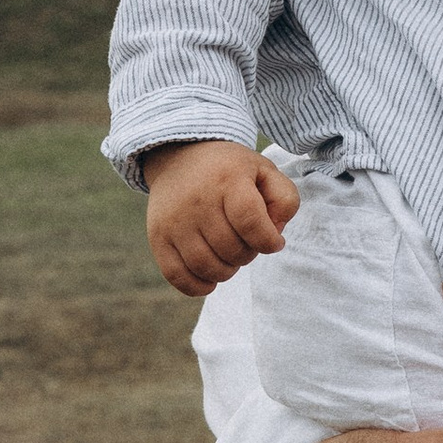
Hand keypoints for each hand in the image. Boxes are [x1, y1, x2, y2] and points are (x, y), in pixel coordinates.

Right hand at [144, 139, 301, 296]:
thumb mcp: (264, 171)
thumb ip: (284, 200)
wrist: (179, 156)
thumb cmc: (230, 171)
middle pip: (231, 249)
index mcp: (227, 179)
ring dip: (227, 270)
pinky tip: (211, 276)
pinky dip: (199, 285)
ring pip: (206, 267)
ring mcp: (174, 221)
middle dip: (248, 254)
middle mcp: (197, 201)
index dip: (268, 241)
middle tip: (247, 242)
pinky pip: (177, 276)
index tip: (273, 242)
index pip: (251, 223)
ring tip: (230, 254)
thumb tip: (274, 233)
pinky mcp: (158, 237)